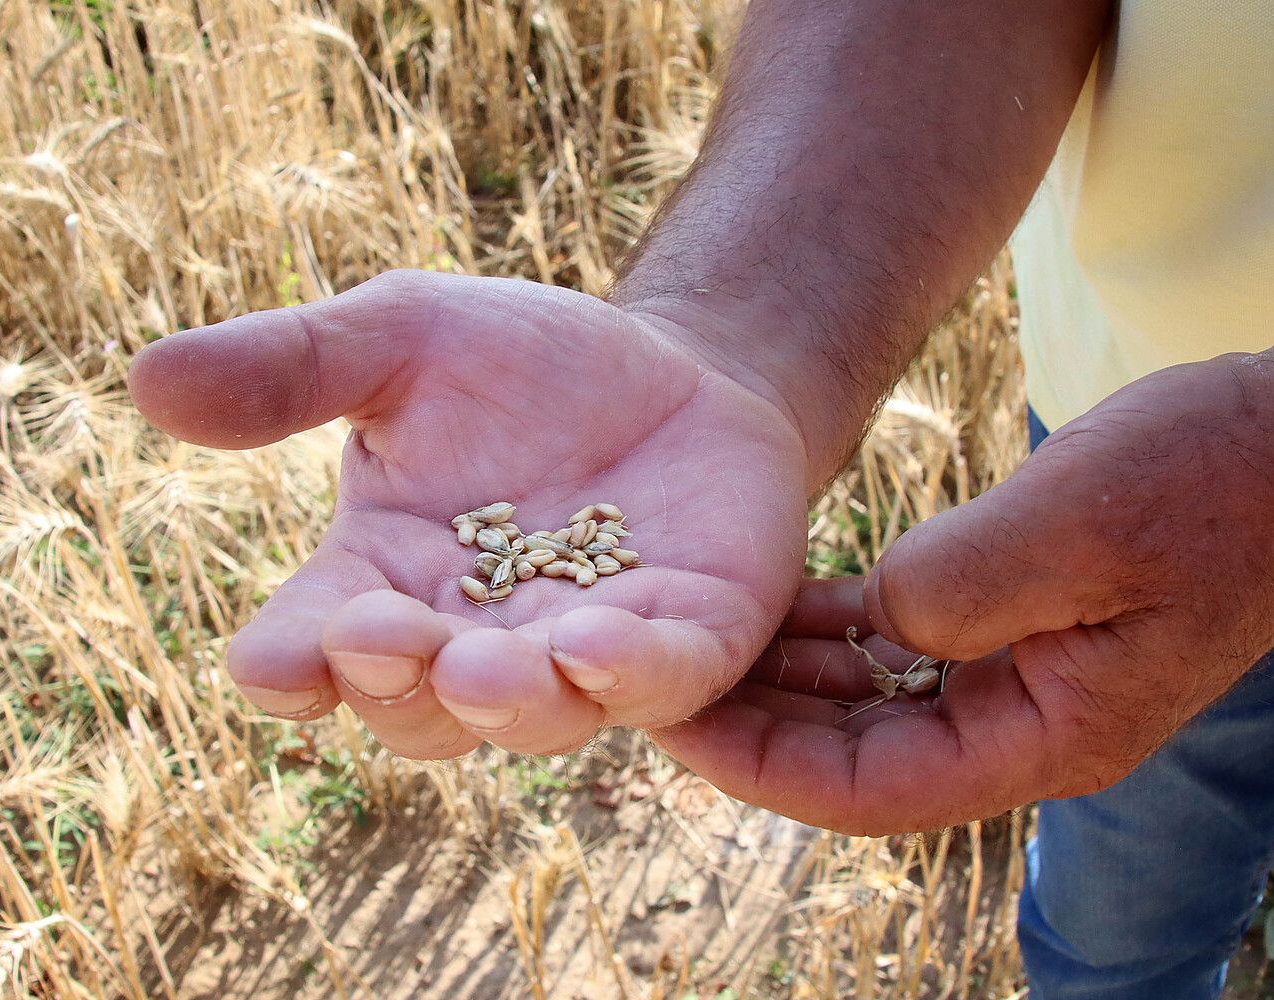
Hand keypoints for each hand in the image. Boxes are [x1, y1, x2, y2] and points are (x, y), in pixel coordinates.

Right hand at [129, 270, 811, 758]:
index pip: (313, 650)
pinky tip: (598, 645)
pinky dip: (628, 677)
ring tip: (490, 664)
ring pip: (533, 718)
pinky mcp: (685, 643)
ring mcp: (579, 654)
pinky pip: (656, 686)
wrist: (670, 364)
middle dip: (396, 684)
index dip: (288, 667)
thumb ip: (292, 366)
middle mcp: (470, 641)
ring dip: (506, 700)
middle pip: (416, 708)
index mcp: (383, 582)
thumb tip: (146, 380)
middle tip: (382, 635)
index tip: (274, 660)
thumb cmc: (520, 364)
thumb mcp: (401, 338)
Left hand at [656, 352, 1273, 833]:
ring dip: (782, 679)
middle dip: (751, 726)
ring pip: (866, 702)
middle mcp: (1022, 725)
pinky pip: (898, 645)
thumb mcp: (1082, 522)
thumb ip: (963, 583)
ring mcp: (1017, 677)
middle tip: (652, 680)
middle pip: (851, 757)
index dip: (759, 765)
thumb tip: (878, 618)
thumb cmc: (1214, 479)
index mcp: (1046, 738)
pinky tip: (774, 603)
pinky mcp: (1011, 624)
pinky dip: (832, 629)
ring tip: (692, 643)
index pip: (868, 789)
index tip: (672, 719)